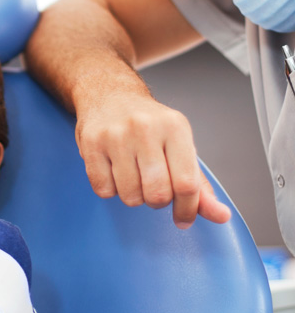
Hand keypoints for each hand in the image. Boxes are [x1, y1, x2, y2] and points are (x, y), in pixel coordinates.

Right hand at [75, 93, 230, 227]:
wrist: (110, 95)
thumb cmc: (149, 125)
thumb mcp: (180, 146)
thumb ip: (199, 184)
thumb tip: (220, 215)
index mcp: (175, 127)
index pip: (187, 184)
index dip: (188, 209)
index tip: (183, 218)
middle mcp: (145, 128)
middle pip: (157, 194)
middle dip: (157, 201)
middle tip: (153, 186)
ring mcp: (115, 135)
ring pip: (130, 196)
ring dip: (133, 196)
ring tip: (133, 175)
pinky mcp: (91, 143)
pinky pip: (104, 189)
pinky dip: (110, 189)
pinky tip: (114, 171)